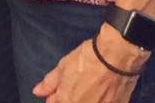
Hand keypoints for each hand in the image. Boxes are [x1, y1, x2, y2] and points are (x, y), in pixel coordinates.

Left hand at [32, 27, 147, 102]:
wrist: (117, 56)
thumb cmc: (87, 58)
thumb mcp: (64, 66)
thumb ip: (50, 83)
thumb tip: (37, 92)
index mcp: (68, 101)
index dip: (56, 99)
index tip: (57, 95)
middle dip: (71, 99)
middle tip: (78, 87)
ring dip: (85, 99)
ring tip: (90, 88)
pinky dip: (100, 101)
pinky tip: (101, 93)